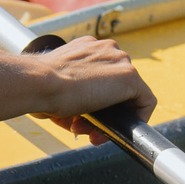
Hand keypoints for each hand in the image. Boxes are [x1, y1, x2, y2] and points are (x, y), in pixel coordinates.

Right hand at [27, 35, 155, 144]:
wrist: (40, 84)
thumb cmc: (39, 89)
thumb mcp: (57, 89)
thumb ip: (73, 97)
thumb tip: (78, 117)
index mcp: (87, 48)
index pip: (101, 77)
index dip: (93, 102)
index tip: (78, 117)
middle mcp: (106, 49)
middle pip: (115, 88)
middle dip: (101, 113)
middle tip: (81, 129)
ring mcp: (120, 61)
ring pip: (127, 97)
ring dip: (111, 120)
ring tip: (90, 135)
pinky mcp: (130, 77)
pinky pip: (145, 101)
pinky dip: (136, 119)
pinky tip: (119, 132)